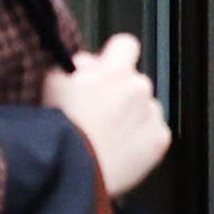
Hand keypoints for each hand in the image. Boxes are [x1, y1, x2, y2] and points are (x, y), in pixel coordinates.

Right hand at [48, 34, 171, 199]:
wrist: (75, 168)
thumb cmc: (61, 127)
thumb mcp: (54, 84)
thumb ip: (74, 65)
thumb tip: (88, 64)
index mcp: (116, 71)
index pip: (126, 45)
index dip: (114, 56)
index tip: (105, 70)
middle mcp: (140, 88)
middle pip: (134, 81)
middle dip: (119, 92)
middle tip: (97, 111)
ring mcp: (152, 115)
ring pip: (145, 108)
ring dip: (131, 116)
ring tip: (107, 136)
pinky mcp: (159, 141)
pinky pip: (153, 133)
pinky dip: (140, 140)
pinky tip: (119, 149)